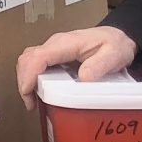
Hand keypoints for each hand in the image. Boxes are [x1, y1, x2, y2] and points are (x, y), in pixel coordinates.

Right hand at [15, 26, 139, 108]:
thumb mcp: (114, 55)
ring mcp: (53, 48)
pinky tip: (38, 92)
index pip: (39, 56)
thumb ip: (99, 65)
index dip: (29, 75)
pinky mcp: (54, 55)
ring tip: (33, 101)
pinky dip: (31, 78)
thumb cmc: (115, 45)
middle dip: (23, 81)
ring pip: (28, 61)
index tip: (28, 93)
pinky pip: (36, 63)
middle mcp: (56, 44)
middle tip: (31, 103)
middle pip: (27, 59)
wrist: (118, 38)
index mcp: (67, 43)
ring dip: (26, 80)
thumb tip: (82, 78)